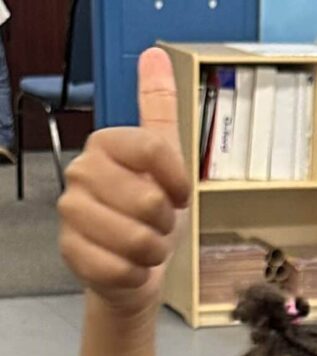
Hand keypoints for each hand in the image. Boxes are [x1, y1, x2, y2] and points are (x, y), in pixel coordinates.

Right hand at [58, 47, 189, 314]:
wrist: (133, 269)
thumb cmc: (150, 216)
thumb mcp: (166, 162)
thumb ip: (159, 110)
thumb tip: (154, 54)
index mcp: (105, 143)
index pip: (155, 149)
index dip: (178, 182)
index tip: (179, 196)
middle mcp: (82, 172)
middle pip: (149, 200)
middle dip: (164, 224)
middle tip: (155, 226)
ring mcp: (72, 212)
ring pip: (137, 239)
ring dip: (152, 252)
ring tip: (144, 247)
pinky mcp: (71, 252)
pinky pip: (121, 268)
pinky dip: (136, 274)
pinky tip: (129, 267)